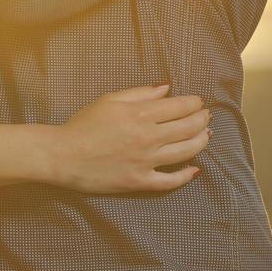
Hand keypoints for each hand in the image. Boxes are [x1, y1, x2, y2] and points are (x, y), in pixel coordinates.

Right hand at [53, 84, 208, 193]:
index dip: (194, 103)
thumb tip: (166, 88)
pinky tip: (195, 169)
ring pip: (186, 152)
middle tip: (207, 116)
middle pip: (188, 128)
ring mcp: (146, 162)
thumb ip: (140, 92)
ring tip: (206, 135)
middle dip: (202, 119)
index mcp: (140, 114)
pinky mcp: (140, 182)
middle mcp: (148, 138)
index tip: (198, 101)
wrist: (64, 155)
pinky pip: (170, 181)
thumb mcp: (110, 99)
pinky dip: (186, 175)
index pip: (179, 107)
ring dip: (201, 141)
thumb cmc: (84, 124)